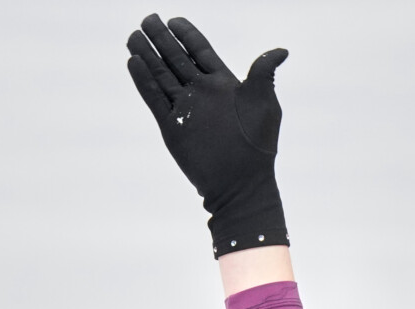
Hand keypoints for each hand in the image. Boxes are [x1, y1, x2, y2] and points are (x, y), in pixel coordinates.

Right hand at [126, 14, 290, 254]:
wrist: (240, 184)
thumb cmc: (257, 146)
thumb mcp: (264, 104)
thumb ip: (263, 74)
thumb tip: (281, 51)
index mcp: (223, 83)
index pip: (200, 51)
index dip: (187, 35)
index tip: (174, 20)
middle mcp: (201, 93)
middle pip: (176, 59)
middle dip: (161, 39)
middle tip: (147, 19)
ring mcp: (185, 109)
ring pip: (161, 76)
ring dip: (147, 56)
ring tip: (133, 37)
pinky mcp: (172, 127)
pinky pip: (154, 99)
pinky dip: (144, 82)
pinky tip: (133, 63)